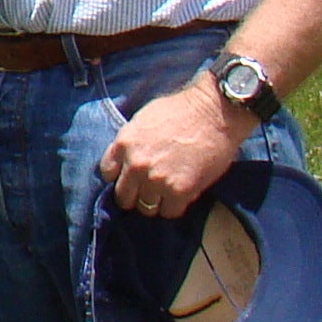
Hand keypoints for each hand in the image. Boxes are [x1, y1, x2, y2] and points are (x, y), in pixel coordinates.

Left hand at [96, 82, 251, 216]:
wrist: (214, 112)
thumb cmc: (182, 110)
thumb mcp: (144, 119)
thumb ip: (132, 142)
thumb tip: (128, 160)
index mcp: (124, 143)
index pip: (107, 172)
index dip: (120, 176)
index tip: (130, 176)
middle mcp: (135, 165)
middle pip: (123, 197)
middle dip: (135, 195)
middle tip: (149, 189)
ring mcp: (156, 180)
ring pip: (146, 208)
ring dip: (156, 202)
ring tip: (168, 192)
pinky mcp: (180, 191)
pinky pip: (170, 212)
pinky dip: (176, 206)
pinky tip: (183, 193)